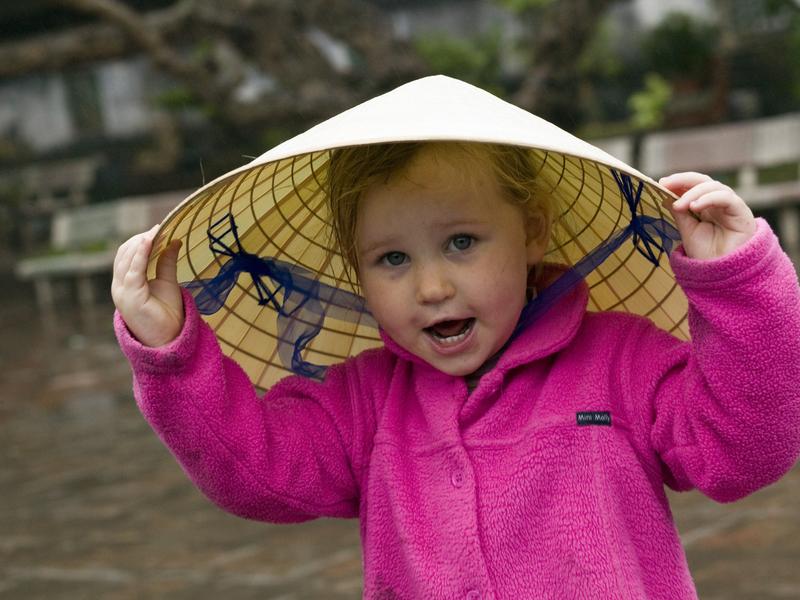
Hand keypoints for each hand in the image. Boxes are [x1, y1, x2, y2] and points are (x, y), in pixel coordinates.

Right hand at [111, 226, 183, 346]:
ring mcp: (122, 291)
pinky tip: (149, 240)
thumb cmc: (167, 314)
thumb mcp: (168, 282)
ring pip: (127, 259)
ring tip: (156, 231)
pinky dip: (140, 253)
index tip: (158, 228)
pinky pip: (133, 270)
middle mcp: (119, 285)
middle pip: (124, 254)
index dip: (140, 240)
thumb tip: (174, 241)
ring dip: (141, 243)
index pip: (127, 254)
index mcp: (126, 282)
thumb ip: (167, 262)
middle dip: (141, 239)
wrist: (168, 339)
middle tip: (159, 228)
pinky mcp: (130, 296)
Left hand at [659, 172, 756, 259]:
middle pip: (704, 181)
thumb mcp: (687, 230)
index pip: (694, 185)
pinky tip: (694, 207)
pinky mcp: (742, 213)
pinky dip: (709, 198)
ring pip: (715, 187)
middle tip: (665, 184)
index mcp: (707, 206)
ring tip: (679, 206)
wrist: (722, 275)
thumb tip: (666, 195)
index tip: (660, 183)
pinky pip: (727, 198)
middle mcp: (720, 203)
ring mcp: (732, 207)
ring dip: (693, 193)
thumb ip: (680, 213)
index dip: (678, 181)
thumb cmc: (706, 254)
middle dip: (683, 180)